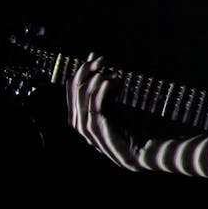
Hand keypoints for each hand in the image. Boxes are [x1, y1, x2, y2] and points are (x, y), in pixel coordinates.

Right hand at [66, 52, 142, 170]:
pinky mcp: (97, 125)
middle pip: (75, 87)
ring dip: (99, 76)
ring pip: (84, 91)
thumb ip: (101, 89)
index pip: (71, 86)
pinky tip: (115, 80)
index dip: (82, 69)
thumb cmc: (123, 129)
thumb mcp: (108, 106)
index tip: (95, 57)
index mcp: (75, 117)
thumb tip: (98, 63)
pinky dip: (104, 86)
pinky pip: (96, 100)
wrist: (136, 151)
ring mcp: (85, 124)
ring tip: (114, 72)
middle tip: (102, 58)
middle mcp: (76, 121)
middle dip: (88, 69)